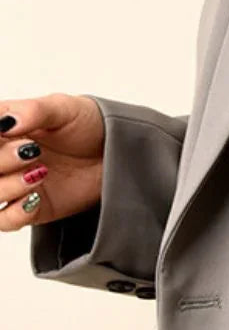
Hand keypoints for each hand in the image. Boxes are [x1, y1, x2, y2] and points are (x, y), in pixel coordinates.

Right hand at [0, 94, 104, 231]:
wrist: (116, 152)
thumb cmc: (88, 125)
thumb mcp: (64, 108)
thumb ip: (33, 111)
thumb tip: (7, 121)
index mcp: (1, 129)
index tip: (10, 134)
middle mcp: (1, 158)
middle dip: (0, 161)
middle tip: (31, 151)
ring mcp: (13, 184)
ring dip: (6, 187)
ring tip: (41, 171)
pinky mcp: (31, 209)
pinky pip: (5, 221)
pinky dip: (15, 213)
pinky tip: (35, 197)